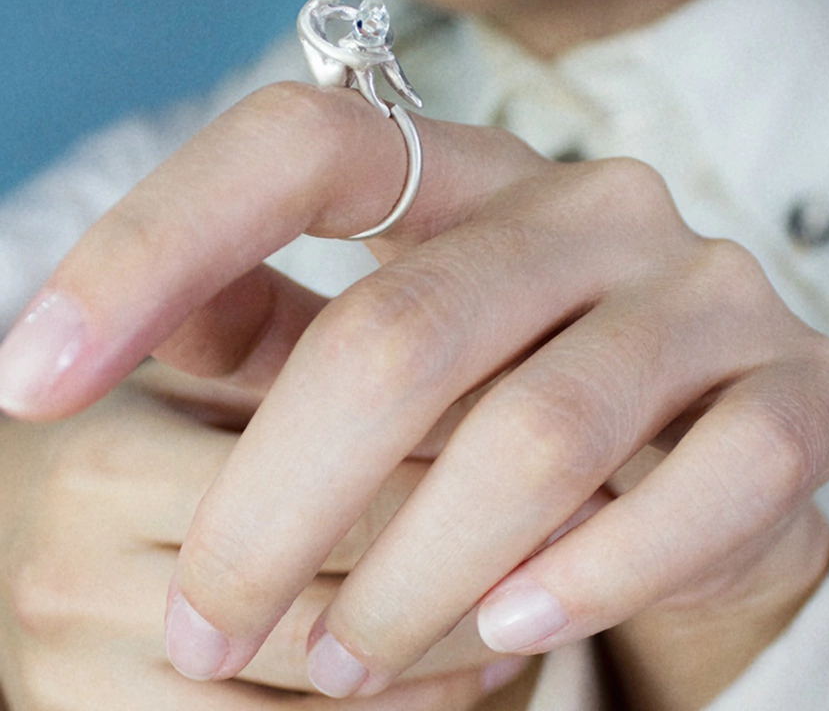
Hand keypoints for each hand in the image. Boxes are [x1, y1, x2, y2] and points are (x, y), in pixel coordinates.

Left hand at [0, 82, 828, 702]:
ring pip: (540, 428)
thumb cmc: (517, 397)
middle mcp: (597, 204)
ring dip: (415, 570)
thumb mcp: (389, 353)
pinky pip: (705, 482)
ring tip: (345, 662)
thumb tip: (114, 335)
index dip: (159, 237)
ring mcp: (710, 289)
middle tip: (203, 623)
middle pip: (402, 328)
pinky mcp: (803, 385)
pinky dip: (598, 571)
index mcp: (477, 172)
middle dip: (273, 501)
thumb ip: (271, 334)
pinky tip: (516, 630)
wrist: (709, 452)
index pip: (304, 140)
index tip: (33, 375)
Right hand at [0, 378, 532, 709]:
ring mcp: (76, 675)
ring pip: (316, 701)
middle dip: (465, 573)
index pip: (329, 481)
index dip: (455, 472)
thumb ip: (297, 357)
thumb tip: (469, 354)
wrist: (23, 518)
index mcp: (113, 459)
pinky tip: (462, 678)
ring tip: (521, 619)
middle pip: (331, 594)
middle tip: (572, 545)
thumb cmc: (143, 428)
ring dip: (439, 665)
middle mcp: (77, 574)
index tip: (551, 458)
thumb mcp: (205, 377)